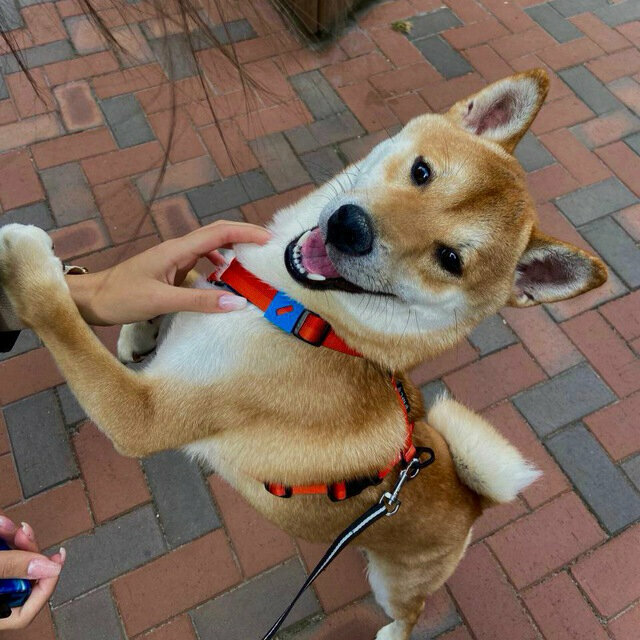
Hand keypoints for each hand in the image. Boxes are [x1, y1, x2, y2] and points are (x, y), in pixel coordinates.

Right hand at [0, 514, 64, 630]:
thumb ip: (11, 568)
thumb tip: (51, 568)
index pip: (27, 610)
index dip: (46, 585)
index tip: (57, 559)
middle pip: (21, 578)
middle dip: (26, 549)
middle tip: (23, 530)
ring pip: (10, 561)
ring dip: (10, 538)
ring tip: (4, 524)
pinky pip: (0, 554)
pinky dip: (0, 538)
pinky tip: (0, 524)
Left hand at [67, 221, 270, 325]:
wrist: (91, 299)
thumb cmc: (120, 297)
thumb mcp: (161, 301)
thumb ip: (199, 301)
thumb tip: (237, 302)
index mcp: (177, 249)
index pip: (218, 233)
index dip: (245, 232)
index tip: (269, 239)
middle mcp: (178, 249)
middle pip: (217, 233)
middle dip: (244, 235)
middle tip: (269, 246)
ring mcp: (174, 258)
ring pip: (210, 247)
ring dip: (232, 250)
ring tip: (252, 263)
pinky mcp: (171, 270)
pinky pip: (201, 262)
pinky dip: (217, 266)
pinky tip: (222, 279)